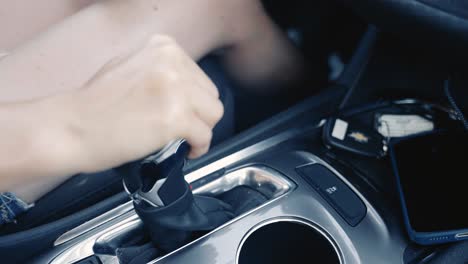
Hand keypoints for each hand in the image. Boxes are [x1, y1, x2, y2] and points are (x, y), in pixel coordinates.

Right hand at [66, 35, 223, 171]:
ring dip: (201, 130)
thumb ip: (161, 71)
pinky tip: (185, 150)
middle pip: (210, 95)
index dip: (193, 99)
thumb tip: (185, 87)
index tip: (184, 111)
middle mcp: (172, 63)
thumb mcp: (130, 67)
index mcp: (163, 47)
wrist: (71, 127)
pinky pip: (205, 136)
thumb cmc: (93, 104)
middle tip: (181, 128)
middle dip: (199, 115)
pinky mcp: (175, 118)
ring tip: (183, 139)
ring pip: (213, 114)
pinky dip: (198, 147)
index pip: (199, 76)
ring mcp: (175, 89)